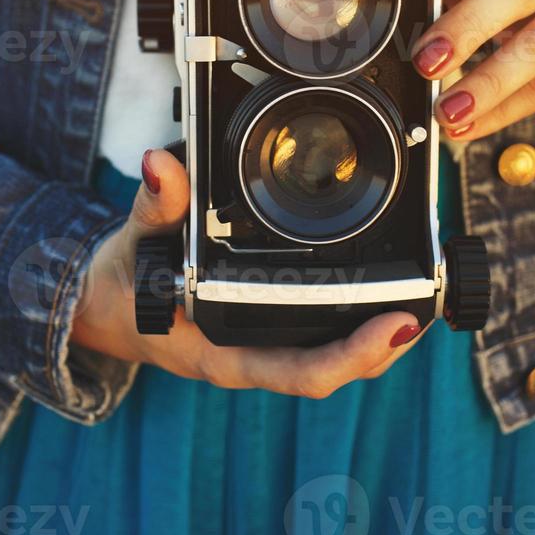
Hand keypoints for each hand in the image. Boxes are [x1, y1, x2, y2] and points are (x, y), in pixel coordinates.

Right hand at [71, 149, 422, 397]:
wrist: (103, 308)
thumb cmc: (120, 284)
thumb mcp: (133, 241)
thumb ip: (154, 204)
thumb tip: (161, 164)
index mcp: (224, 351)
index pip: (302, 370)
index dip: (356, 354)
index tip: (400, 323)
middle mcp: (250, 357)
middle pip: (334, 368)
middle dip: (386, 346)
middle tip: (432, 306)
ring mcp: (259, 347)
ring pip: (331, 356)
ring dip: (378, 338)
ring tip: (422, 302)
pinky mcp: (263, 331)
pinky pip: (316, 337)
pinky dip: (352, 321)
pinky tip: (378, 295)